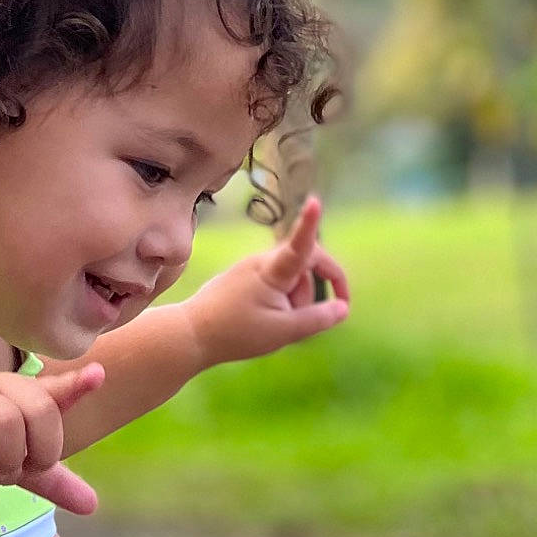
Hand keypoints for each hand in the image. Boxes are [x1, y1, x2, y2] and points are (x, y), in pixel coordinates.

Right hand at [0, 363, 105, 514]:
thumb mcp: (15, 465)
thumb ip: (51, 481)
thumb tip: (93, 506)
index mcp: (23, 393)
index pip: (56, 390)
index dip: (76, 385)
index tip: (98, 376)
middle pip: (39, 410)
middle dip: (38, 451)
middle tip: (20, 469)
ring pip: (5, 423)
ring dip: (5, 460)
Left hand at [184, 196, 349, 366]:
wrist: (192, 334)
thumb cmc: (237, 333)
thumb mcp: (284, 331)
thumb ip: (317, 319)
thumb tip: (343, 309)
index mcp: (272, 271)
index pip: (299, 244)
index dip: (310, 224)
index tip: (315, 202)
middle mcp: (262, 261)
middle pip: (306, 265)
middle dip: (314, 289)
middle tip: (307, 320)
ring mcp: (252, 266)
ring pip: (290, 277)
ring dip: (296, 299)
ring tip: (276, 326)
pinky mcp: (244, 275)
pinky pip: (274, 282)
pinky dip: (281, 300)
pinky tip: (264, 320)